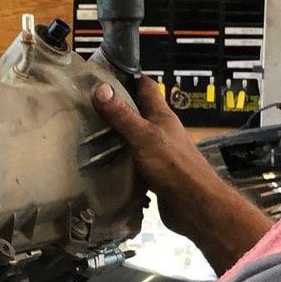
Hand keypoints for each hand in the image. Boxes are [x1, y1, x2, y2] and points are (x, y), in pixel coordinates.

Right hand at [92, 76, 269, 273]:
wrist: (194, 205)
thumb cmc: (173, 165)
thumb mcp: (144, 136)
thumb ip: (122, 115)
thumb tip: (100, 87)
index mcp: (161, 116)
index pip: (147, 87)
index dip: (129, 77)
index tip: (104, 76)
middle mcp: (161, 131)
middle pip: (138, 112)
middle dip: (116, 108)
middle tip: (87, 107)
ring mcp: (159, 153)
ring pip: (134, 137)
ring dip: (116, 136)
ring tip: (86, 134)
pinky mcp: (154, 174)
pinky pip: (133, 161)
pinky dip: (119, 160)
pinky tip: (101, 163)